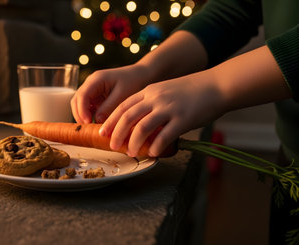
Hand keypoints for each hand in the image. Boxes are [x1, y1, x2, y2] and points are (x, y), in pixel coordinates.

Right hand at [71, 64, 149, 123]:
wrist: (141, 75)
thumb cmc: (133, 82)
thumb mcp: (122, 95)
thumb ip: (108, 108)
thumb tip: (96, 120)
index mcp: (96, 79)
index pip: (82, 96)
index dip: (82, 110)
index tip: (87, 122)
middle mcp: (90, 83)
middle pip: (76, 100)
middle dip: (80, 115)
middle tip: (88, 128)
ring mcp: (92, 90)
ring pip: (80, 105)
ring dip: (83, 116)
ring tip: (91, 127)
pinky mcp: (96, 96)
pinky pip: (88, 107)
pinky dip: (89, 115)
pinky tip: (96, 123)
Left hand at [99, 71, 224, 156]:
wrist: (216, 85)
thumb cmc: (191, 91)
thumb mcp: (165, 91)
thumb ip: (151, 103)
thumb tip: (138, 123)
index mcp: (149, 91)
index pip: (123, 106)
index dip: (111, 120)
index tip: (102, 132)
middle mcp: (156, 98)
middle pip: (128, 117)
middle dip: (117, 134)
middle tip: (113, 146)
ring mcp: (169, 108)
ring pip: (142, 128)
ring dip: (133, 142)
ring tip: (131, 152)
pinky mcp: (183, 119)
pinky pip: (164, 136)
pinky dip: (155, 146)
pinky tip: (152, 153)